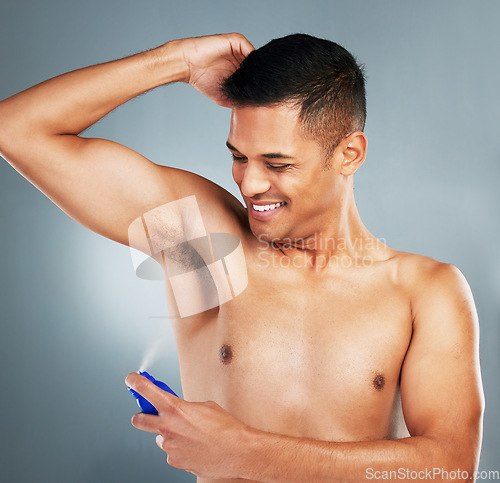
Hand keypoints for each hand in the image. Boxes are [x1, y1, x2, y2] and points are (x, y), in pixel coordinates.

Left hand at [125, 372, 252, 478]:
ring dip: (169, 434)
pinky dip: (179, 448)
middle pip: (139, 420)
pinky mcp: (174, 461)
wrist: (237, 451)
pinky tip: (195, 446)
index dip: (135, 382)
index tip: (131, 379)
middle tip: (150, 414)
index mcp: (175, 408)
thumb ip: (186, 407)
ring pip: (160, 437)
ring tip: (190, 435)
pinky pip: (171, 451)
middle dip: (142, 416)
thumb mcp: (206, 407)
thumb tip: (179, 409)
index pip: (147, 391)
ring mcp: (169, 446)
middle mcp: (168, 427)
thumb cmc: (226, 428)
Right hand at [174, 33, 254, 106]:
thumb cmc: (201, 80)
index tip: (262, 94)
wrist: (188, 66)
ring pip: (255, 58)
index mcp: (237, 71)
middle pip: (257, 67)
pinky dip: (253, 59)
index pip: (254, 76)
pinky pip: (250, 49)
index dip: (259, 85)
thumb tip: (248, 110)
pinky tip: (251, 70)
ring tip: (257, 81)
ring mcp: (237, 50)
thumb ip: (234, 101)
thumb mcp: (222, 97)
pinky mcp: (235, 41)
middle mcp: (238, 59)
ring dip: (258, 69)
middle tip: (262, 88)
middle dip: (260, 78)